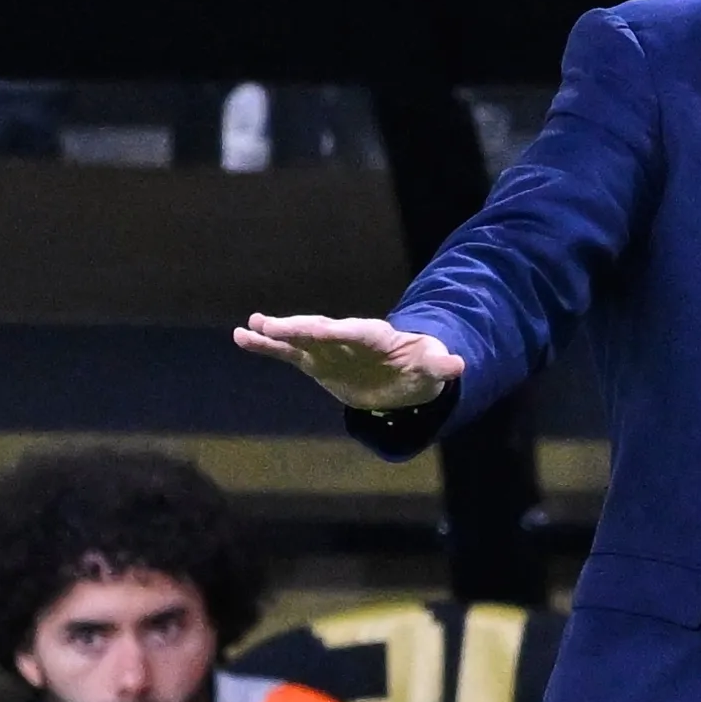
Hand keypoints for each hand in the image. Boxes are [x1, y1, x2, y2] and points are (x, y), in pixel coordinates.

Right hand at [234, 314, 464, 414]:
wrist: (406, 376)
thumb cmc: (421, 368)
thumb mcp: (434, 368)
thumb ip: (440, 365)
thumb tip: (458, 364)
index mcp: (374, 336)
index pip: (353, 332)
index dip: (335, 332)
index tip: (314, 330)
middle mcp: (346, 338)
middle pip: (318, 330)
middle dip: (295, 328)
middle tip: (267, 324)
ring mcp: (328, 349)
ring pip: (297, 338)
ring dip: (273, 334)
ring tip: (246, 329)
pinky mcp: (316, 362)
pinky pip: (287, 353)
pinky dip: (266, 347)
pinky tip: (242, 338)